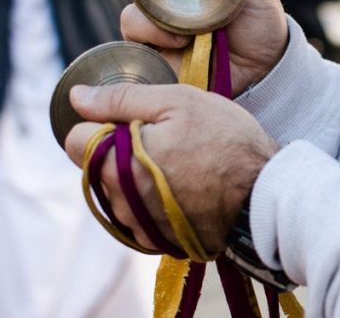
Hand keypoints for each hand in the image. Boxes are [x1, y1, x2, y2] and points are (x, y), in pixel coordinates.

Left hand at [63, 83, 278, 252]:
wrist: (264, 194)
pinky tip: (182, 187)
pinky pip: (139, 214)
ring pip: (118, 191)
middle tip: (164, 137)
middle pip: (96, 166)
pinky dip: (152, 200)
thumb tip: (77, 97)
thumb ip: (120, 98)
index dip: (100, 123)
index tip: (132, 119)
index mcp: (113, 164)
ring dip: (136, 176)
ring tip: (179, 162)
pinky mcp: (157, 242)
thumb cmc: (225, 141)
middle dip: (118, 150)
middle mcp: (118, 202)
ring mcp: (137, 227)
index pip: (74, 140)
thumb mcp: (177, 101)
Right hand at [121, 0, 288, 96]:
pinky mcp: (156, 58)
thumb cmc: (261, 25)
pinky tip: (181, 44)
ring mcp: (160, 33)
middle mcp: (170, 7)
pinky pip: (135, 43)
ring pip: (133, 15)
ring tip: (188, 32)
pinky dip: (153, 39)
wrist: (266, 70)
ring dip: (156, 21)